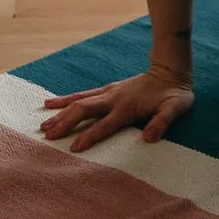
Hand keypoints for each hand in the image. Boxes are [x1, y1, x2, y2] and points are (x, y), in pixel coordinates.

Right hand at [39, 64, 193, 150]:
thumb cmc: (174, 94)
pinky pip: (82, 95)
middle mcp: (113, 98)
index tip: (74, 148)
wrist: (171, 70)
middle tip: (47, 136)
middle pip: (84, 110)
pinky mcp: (107, 90)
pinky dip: (65, 99)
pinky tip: (50, 103)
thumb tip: (149, 138)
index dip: (90, 136)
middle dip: (65, 123)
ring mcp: (108, 92)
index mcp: (127, 107)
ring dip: (60, 113)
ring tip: (43, 124)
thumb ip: (162, 122)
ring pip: (79, 101)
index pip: (105, 124)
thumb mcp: (176, 108)